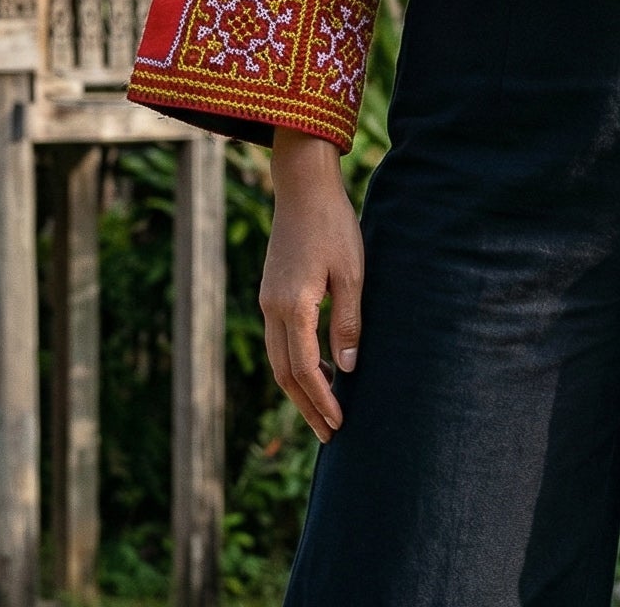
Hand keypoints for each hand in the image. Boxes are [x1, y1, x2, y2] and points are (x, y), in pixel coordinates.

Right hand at [261, 129, 363, 440]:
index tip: (339, 423)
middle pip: (285, 373)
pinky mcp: (271, 291)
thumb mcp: (351, 273)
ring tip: (325, 408)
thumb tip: (347, 369)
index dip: (321, 399)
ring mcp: (268, 300)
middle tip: (330, 433)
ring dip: (299, 387)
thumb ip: (348, 322)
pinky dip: (295, 363)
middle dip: (306, 405)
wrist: (303, 187)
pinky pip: (279, 340)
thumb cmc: (333, 225)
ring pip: (278, 359)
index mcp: (292, 306)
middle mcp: (272, 308)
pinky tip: (318, 367)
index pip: (304, 369)